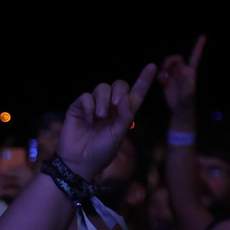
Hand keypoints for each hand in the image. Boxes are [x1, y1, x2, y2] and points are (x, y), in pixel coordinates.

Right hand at [56, 64, 157, 181]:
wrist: (79, 162)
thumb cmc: (101, 152)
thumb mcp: (119, 136)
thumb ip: (125, 116)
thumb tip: (126, 97)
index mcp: (124, 114)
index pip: (136, 93)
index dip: (144, 80)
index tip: (152, 66)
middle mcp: (110, 107)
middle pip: (119, 85)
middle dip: (119, 91)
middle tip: (117, 104)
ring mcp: (93, 106)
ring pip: (102, 88)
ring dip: (103, 100)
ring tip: (100, 117)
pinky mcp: (78, 108)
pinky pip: (86, 96)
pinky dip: (89, 105)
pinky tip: (89, 118)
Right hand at [156, 34, 204, 125]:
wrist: (180, 110)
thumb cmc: (187, 102)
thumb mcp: (188, 93)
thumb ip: (186, 81)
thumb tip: (181, 69)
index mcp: (190, 72)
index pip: (195, 57)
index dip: (198, 47)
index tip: (203, 36)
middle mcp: (182, 71)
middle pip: (176, 58)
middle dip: (168, 61)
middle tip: (164, 69)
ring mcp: (174, 75)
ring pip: (167, 65)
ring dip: (163, 70)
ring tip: (163, 81)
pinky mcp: (167, 80)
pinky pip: (161, 73)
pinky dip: (159, 76)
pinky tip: (162, 84)